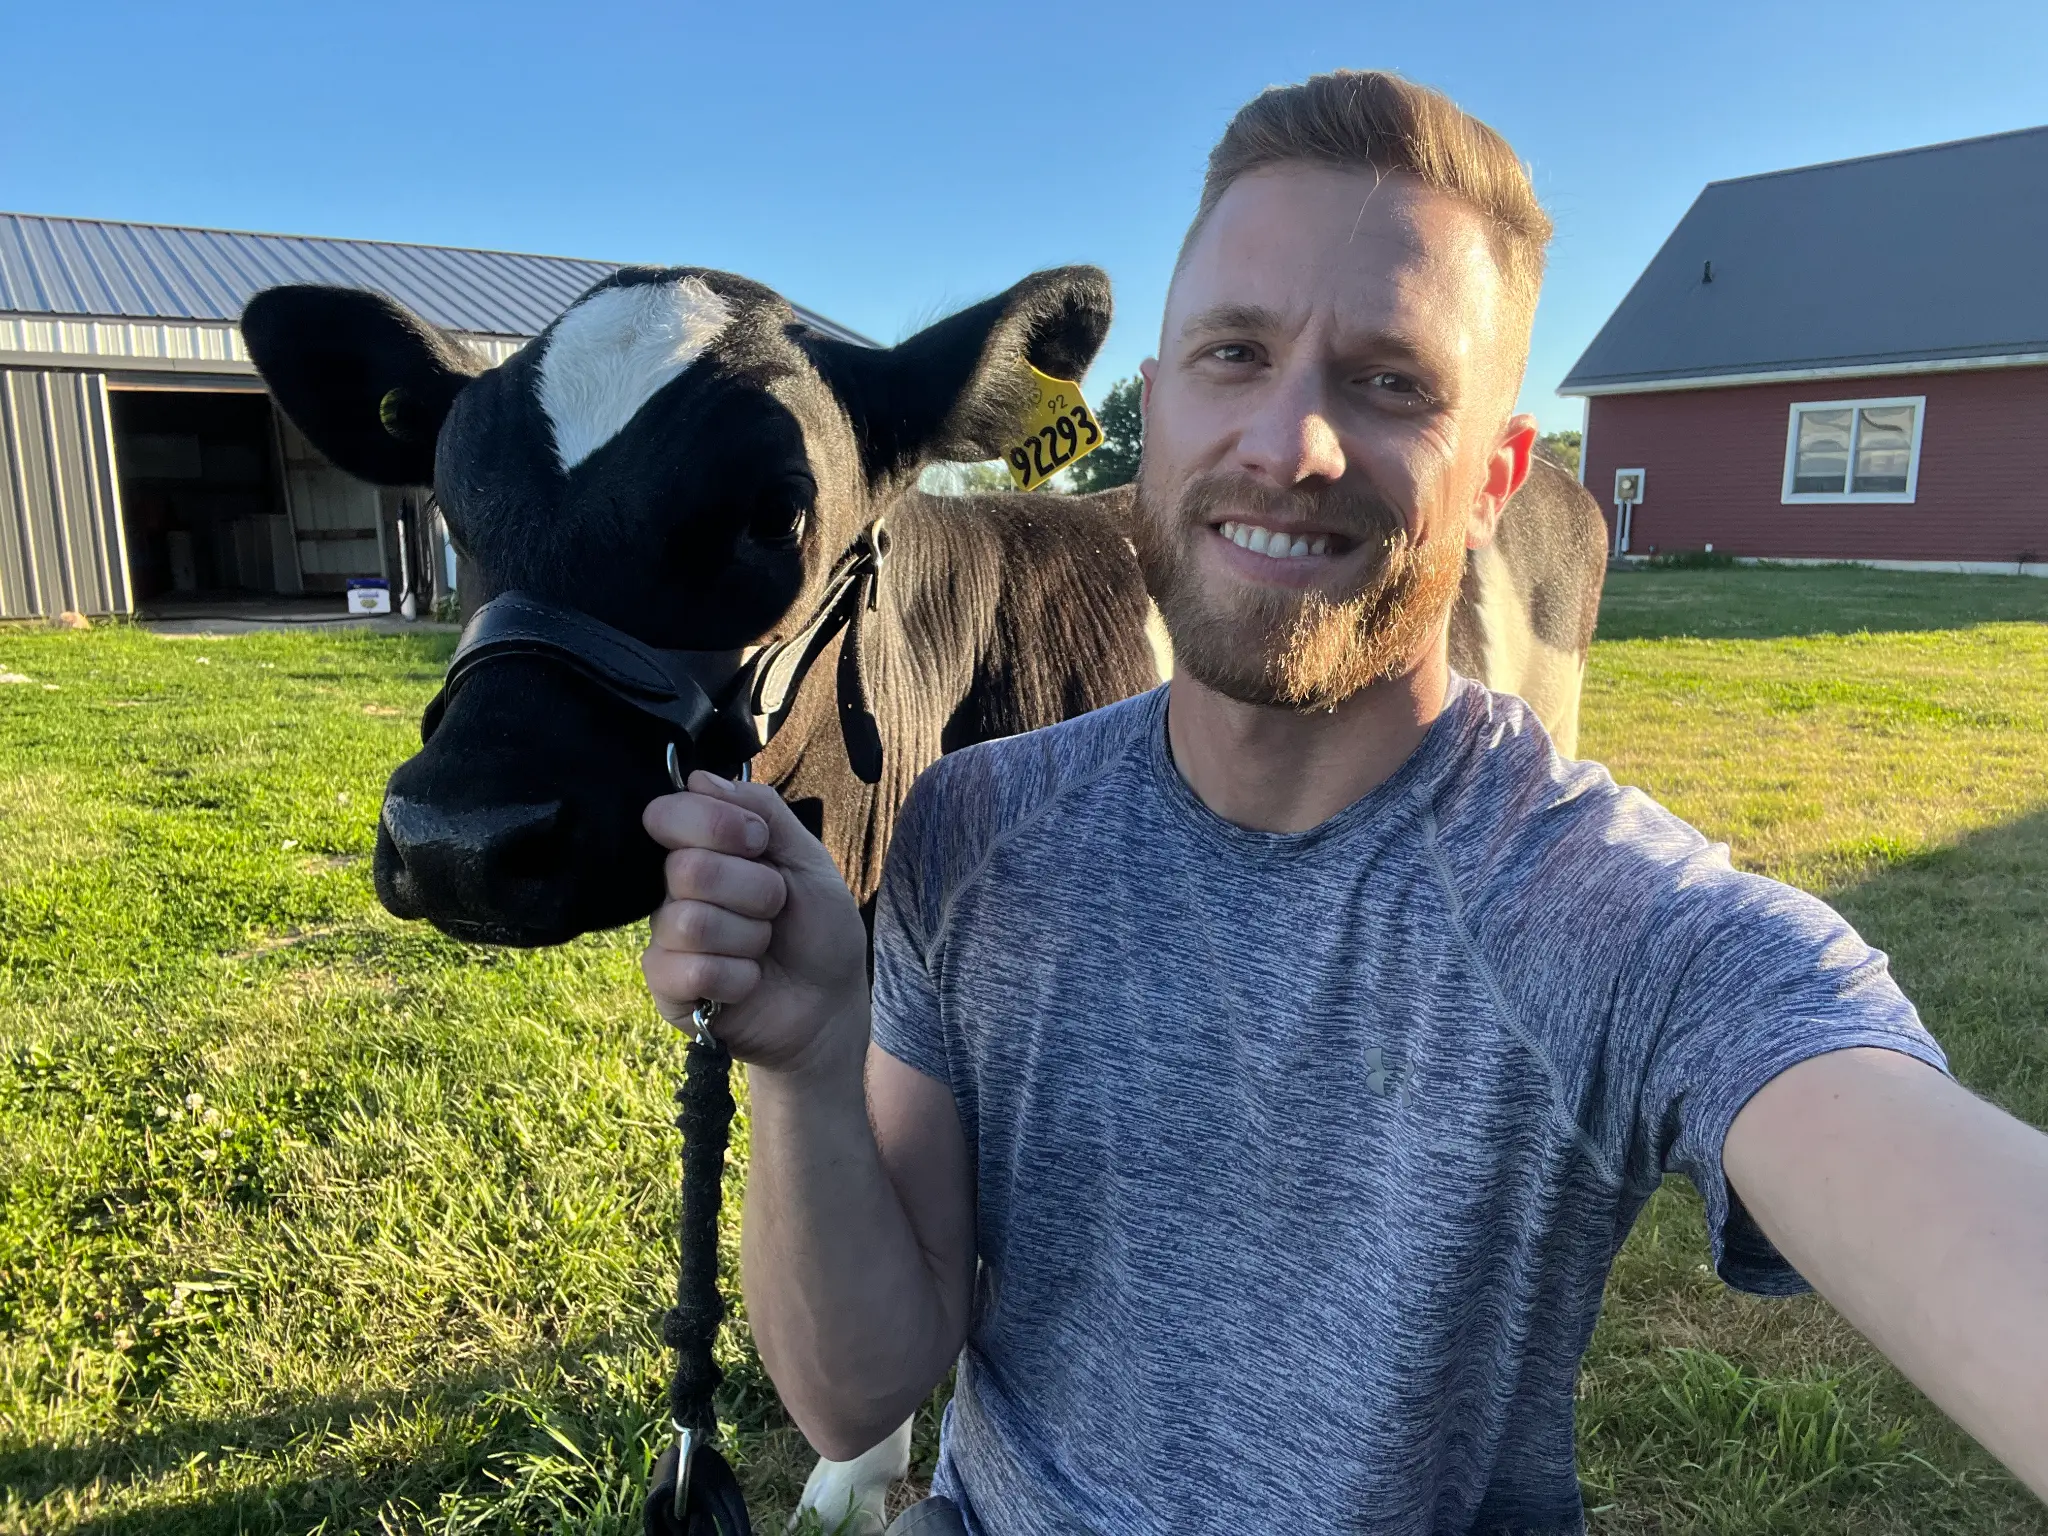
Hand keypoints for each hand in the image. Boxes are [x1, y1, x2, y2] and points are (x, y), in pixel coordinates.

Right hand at [641, 772, 869, 1074]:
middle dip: (755, 890)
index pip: (668, 813)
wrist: (830, 1002)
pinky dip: (740, 978)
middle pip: (688, 869)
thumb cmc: (817, 929)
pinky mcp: (668, 989)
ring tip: (763, 946)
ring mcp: (667, 940)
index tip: (759, 843)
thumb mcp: (806, 858)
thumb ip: (761, 809)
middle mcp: (674, 890)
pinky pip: (692, 972)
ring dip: (750, 936)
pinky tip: (749, 981)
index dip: (717, 824)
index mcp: (701, 849)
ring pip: (691, 922)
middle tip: (775, 908)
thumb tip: (698, 778)